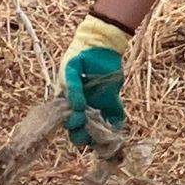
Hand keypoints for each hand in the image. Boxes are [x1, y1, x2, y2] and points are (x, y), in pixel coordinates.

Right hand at [58, 14, 130, 147]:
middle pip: (81, 134)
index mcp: (68, 106)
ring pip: (98, 132)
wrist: (99, 47)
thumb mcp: (70, 71)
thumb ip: (71, 88)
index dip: (72, 125)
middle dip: (84, 137)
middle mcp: (83, 111)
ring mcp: (98, 108)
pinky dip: (115, 127)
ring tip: (103, 137)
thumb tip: (77, 108)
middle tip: (89, 131)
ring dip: (100, 137)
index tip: (77, 118)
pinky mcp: (113, 104)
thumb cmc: (79, 59)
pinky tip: (115, 132)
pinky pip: (115, 120)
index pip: (68, 124)